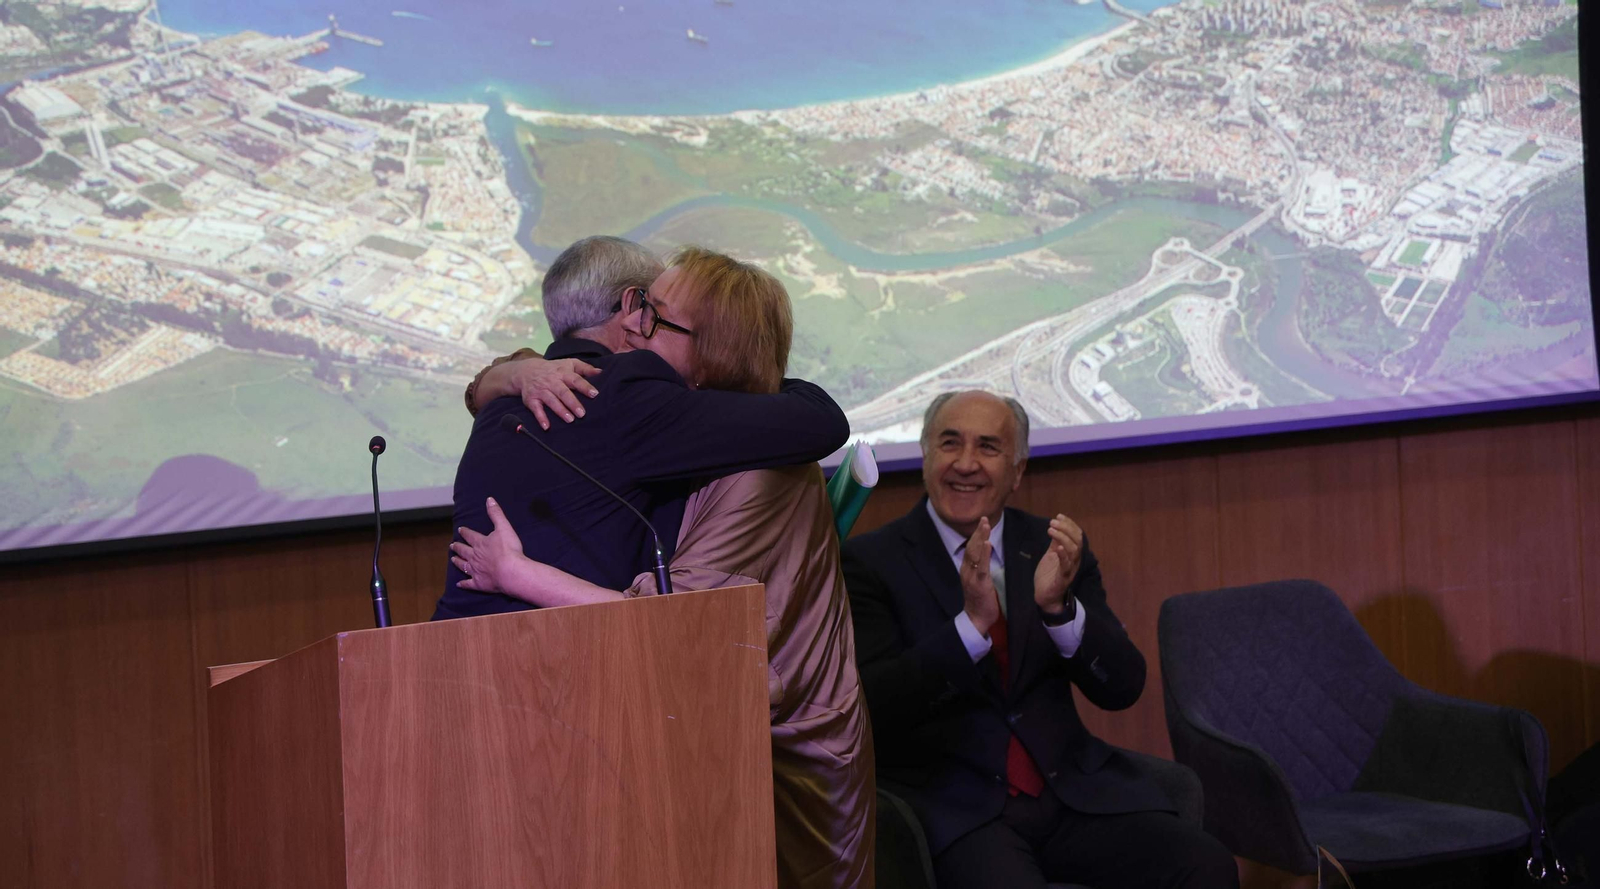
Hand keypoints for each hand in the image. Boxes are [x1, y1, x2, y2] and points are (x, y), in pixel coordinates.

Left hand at [450, 497, 527, 593]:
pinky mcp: (478, 583)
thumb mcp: (504, 527)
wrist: (510, 571)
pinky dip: (463, 583)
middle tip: (452, 545)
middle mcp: (474, 556)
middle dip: (458, 547)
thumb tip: (489, 499)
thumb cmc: (509, 549)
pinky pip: (468, 583)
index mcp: (480, 543)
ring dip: (458, 562)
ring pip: (463, 565)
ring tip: (453, 559)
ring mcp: (475, 570)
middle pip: (464, 551)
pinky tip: (458, 584)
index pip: (470, 536)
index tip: (460, 530)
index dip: (465, 532)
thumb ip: (496, 514)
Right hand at [512, 357, 601, 428]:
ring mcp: (541, 390)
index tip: (594, 394)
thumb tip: (600, 372)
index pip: (575, 380)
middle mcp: (552, 382)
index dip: (585, 387)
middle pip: (563, 392)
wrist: (527, 370)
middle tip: (582, 413)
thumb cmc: (554, 369)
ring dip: (560, 410)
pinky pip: (536, 409)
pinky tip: (546, 427)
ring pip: (551, 401)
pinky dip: (540, 418)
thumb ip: (585, 368)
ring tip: (570, 419)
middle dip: (572, 402)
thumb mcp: (569, 364)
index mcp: (563, 373)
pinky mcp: (531, 399)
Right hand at [960, 517, 1000, 635]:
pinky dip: (984, 554)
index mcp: (967, 569)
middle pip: (971, 546)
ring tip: (985, 525)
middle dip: (978, 531)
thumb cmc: (980, 599)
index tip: (982, 521)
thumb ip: (980, 567)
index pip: (970, 547)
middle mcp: (966, 570)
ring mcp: (971, 576)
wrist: (976, 618)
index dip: (976, 534)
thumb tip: (987, 554)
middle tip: (984, 518)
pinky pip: (981, 567)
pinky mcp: (979, 584)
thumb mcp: (979, 580)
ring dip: (980, 538)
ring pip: (974, 553)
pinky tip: (987, 543)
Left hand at [1033, 514, 1083, 616]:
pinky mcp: (1063, 579)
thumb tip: (1055, 526)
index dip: (1070, 524)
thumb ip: (1055, 542)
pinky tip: (1057, 547)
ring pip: (1073, 551)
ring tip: (1051, 530)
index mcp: (1073, 554)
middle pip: (1077, 541)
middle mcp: (1075, 561)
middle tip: (1053, 521)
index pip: (1077, 536)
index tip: (1059, 515)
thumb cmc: (1049, 575)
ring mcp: (1070, 570)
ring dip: (1063, 538)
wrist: (1045, 597)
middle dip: (1066, 529)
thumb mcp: (1051, 555)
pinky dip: (1063, 556)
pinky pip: (1066, 566)